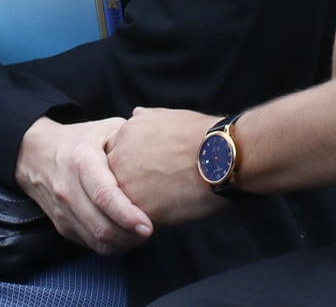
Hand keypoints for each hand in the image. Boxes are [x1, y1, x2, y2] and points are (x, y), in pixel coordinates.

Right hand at [15, 117, 149, 253]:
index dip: (127, 215)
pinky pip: (89, 244)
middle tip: (150, 231)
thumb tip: (161, 151)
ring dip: (122, 244)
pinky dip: (111, 245)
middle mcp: (67, 187)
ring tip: (140, 235)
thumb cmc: (80, 140)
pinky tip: (125, 236)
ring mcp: (62, 210)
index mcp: (80, 160)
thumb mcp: (105, 129)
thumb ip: (131, 139)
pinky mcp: (61, 225)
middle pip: (101, 225)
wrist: (35, 154)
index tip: (148, 224)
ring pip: (96, 240)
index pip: (104, 196)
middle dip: (130, 236)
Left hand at [105, 108, 226, 229]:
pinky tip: (168, 213)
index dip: (133, 167)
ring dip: (138, 205)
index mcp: (124, 133)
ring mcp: (125, 184)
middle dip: (132, 186)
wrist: (222, 155)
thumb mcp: (167, 116)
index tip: (153, 170)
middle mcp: (118, 157)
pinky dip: (145, 222)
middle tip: (161, 187)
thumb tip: (136, 113)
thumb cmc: (202, 135)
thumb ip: (145, 119)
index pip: (114, 156)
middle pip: (113, 180)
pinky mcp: (137, 209)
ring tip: (167, 199)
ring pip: (120, 203)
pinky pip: (132, 222)